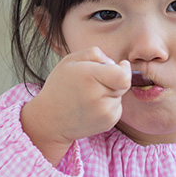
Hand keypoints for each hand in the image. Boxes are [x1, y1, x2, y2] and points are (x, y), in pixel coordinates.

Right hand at [20, 47, 130, 164]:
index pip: (123, 76)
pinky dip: (108, 105)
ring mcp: (104, 112)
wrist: (49, 120)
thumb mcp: (70, 61)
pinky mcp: (108, 123)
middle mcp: (98, 96)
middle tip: (95, 82)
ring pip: (120, 96)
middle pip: (123, 84)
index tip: (122, 65)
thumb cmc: (60, 86)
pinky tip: (92, 107)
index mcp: (89, 77)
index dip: (125, 69)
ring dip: (110, 93)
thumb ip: (94, 53)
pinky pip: (117, 108)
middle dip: (114, 79)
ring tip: (89, 97)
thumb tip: (115, 63)